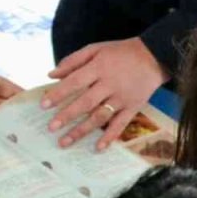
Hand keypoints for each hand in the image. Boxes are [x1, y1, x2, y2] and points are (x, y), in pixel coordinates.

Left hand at [42, 37, 169, 150]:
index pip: (74, 82)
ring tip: (65, 142)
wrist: (153, 56)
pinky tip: (97, 148)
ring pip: (100, 117)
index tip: (43, 105)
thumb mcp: (95, 49)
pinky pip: (120, 124)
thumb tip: (51, 74)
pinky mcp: (133, 107)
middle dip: (67, 116)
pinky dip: (110, 137)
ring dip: (82, 131)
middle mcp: (109, 84)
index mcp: (98, 68)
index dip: (58, 94)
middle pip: (85, 102)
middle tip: (51, 128)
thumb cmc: (119, 52)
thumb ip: (72, 61)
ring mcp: (122, 98)